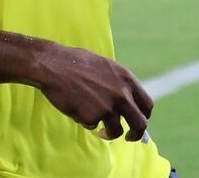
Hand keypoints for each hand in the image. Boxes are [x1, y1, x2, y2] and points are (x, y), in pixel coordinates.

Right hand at [32, 43, 152, 141]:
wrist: (51, 65)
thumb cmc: (73, 62)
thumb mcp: (104, 66)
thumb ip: (118, 83)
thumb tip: (126, 100)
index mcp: (126, 79)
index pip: (147, 104)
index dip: (143, 115)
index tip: (136, 121)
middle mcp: (122, 94)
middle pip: (140, 124)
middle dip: (136, 134)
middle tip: (129, 137)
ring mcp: (108, 107)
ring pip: (117, 130)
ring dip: (110, 133)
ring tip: (101, 131)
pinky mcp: (92, 117)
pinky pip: (93, 125)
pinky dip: (86, 121)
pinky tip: (76, 109)